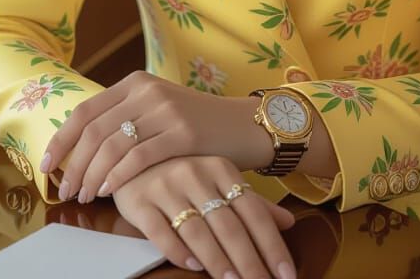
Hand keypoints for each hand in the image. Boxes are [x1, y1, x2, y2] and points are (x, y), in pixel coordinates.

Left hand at [41, 71, 267, 202]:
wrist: (241, 125)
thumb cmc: (194, 124)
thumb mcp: (156, 109)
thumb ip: (124, 118)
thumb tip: (78, 149)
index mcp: (136, 82)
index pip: (86, 110)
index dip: (62, 140)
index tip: (47, 166)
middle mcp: (147, 91)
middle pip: (95, 131)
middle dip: (74, 165)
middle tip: (66, 191)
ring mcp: (166, 110)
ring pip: (113, 146)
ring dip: (92, 176)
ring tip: (85, 196)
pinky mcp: (183, 133)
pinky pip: (139, 158)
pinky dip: (118, 177)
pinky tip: (109, 192)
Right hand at [111, 155, 295, 278]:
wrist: (130, 151)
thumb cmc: (182, 171)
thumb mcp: (219, 179)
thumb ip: (252, 202)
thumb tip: (289, 222)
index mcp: (221, 168)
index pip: (253, 212)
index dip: (271, 245)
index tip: (286, 274)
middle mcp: (196, 175)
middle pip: (228, 225)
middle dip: (249, 261)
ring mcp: (166, 186)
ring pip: (197, 230)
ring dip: (217, 261)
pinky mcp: (139, 201)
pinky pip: (160, 230)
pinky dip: (177, 250)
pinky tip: (192, 265)